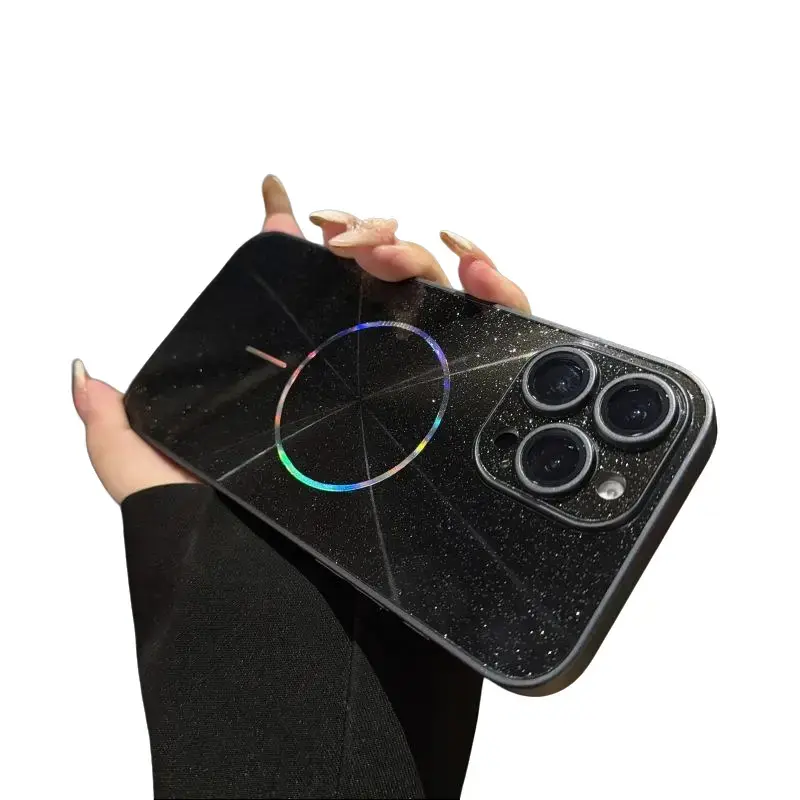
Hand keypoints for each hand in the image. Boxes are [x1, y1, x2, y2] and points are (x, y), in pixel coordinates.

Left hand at [72, 176, 531, 503]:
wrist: (301, 613)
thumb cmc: (229, 548)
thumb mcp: (159, 481)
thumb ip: (118, 432)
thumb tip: (86, 376)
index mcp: (307, 384)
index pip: (314, 294)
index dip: (306, 243)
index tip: (290, 209)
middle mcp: (368, 381)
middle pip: (383, 281)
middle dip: (370, 237)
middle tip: (345, 239)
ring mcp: (421, 391)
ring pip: (442, 296)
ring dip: (422, 252)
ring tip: (391, 251)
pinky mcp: (466, 409)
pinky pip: (503, 336)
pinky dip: (500, 289)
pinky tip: (476, 268)